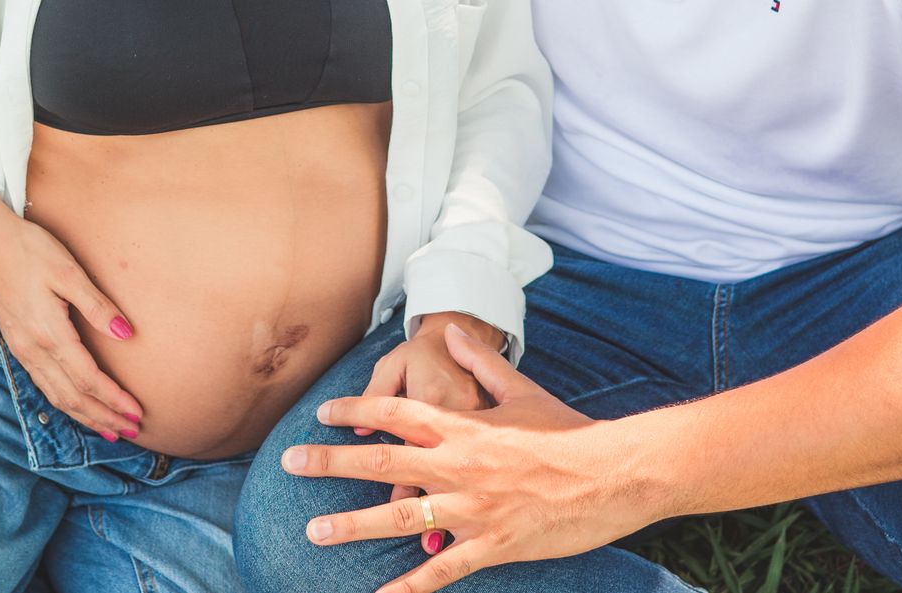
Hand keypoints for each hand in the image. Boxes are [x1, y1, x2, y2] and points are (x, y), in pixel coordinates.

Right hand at [0, 196, 142, 441]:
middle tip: (131, 430)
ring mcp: (23, 349)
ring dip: (84, 415)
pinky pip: (43, 384)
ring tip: (108, 427)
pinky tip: (76, 404)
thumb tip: (127, 334)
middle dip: (103, 416)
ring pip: (56, 396)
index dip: (114, 399)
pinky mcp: (18, 344)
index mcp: (49, 333)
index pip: (88, 379)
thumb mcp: (69, 272)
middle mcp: (34, 349)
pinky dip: (64, 401)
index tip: (137, 413)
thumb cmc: (30, 250)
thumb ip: (97, 306)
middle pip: (73, 397)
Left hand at [281, 323, 653, 592]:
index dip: (355, 410)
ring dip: (354, 524)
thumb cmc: (569, 432)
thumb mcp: (523, 390)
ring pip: (401, 515)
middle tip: (290, 463)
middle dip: (331, 463)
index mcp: (464, 426)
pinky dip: (408, 587)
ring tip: (314, 531)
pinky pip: (441, 569)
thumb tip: (456, 333)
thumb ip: (484, 364)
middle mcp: (460, 465)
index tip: (322, 413)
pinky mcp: (492, 545)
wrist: (612, 473)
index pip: (397, 412)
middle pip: (382, 460)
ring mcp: (473, 508)